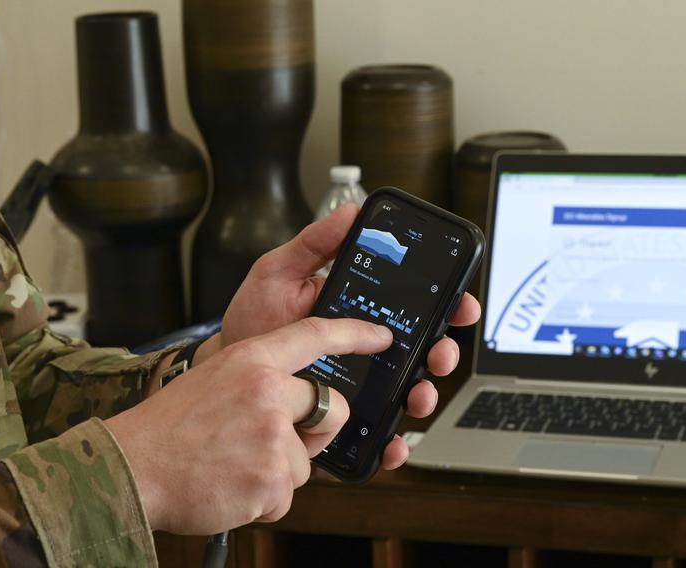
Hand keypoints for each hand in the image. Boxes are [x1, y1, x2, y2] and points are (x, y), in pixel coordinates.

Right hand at [107, 317, 392, 534]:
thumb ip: (260, 383)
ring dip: (276, 472)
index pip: (314, 335)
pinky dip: (262, 499)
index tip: (381, 336)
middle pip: (331, 409)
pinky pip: (287, 494)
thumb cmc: (168, 428)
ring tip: (232, 465)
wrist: (131, 466)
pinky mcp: (272, 477)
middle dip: (313, 433)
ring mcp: (271, 434)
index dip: (355, 334)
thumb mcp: (215, 381)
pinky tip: (229, 485)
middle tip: (267, 442)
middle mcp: (267, 390)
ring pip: (305, 461)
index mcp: (251, 360)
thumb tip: (300, 405)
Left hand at [203, 203, 481, 467]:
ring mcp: (359, 383)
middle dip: (443, 351)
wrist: (226, 368)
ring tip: (417, 395)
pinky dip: (394, 440)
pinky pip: (378, 430)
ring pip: (409, 391)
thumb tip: (350, 212)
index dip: (446, 303)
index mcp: (359, 309)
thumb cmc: (253, 319)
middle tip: (438, 353)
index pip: (414, 304)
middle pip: (423, 349)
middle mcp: (366, 346)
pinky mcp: (344, 416)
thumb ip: (314, 244)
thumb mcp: (279, 272)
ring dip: (425, 394)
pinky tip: (393, 442)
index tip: (459, 302)